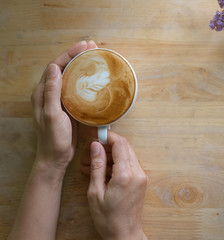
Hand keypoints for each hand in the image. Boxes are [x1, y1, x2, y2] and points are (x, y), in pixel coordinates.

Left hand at [31, 41, 97, 170]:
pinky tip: (94, 78)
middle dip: (77, 56)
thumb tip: (53, 67)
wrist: (56, 157)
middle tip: (93, 48)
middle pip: (63, 68)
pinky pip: (76, 88)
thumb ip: (52, 92)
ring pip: (70, 77)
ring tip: (95, 58)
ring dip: (81, 66)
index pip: (55, 66)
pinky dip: (84, 80)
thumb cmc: (53, 138)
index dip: (69, 54)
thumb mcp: (52, 115)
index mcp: (42, 93)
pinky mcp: (67, 106)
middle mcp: (49, 93)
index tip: (84, 46)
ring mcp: (59, 99)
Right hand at [87, 131, 148, 239]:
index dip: (108, 136)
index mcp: (125, 175)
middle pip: (125, 147)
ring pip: (126, 155)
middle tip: (90, 150)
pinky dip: (116, 164)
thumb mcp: (95, 192)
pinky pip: (129, 165)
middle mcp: (137, 173)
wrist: (124, 235)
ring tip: (90, 164)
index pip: (120, 144)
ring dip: (110, 155)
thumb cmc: (108, 219)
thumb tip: (96, 146)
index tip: (96, 134)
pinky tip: (100, 171)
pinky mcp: (141, 180)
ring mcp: (141, 176)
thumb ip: (97, 166)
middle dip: (107, 145)